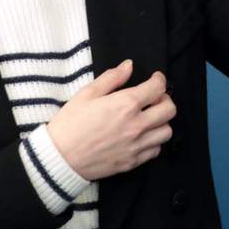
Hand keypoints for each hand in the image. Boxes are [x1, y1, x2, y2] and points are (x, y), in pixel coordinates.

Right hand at [46, 59, 176, 179]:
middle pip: (169, 110)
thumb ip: (112, 77)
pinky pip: (156, 150)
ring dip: (162, 122)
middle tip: (154, 98)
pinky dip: (154, 141)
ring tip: (149, 118)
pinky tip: (142, 136)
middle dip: (165, 99)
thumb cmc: (70, 124)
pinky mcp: (132, 162)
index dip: (159, 80)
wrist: (58, 158)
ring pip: (167, 131)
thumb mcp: (87, 93)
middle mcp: (136, 125)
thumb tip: (129, 66)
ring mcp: (136, 145)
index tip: (155, 79)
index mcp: (125, 104)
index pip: (157, 88)